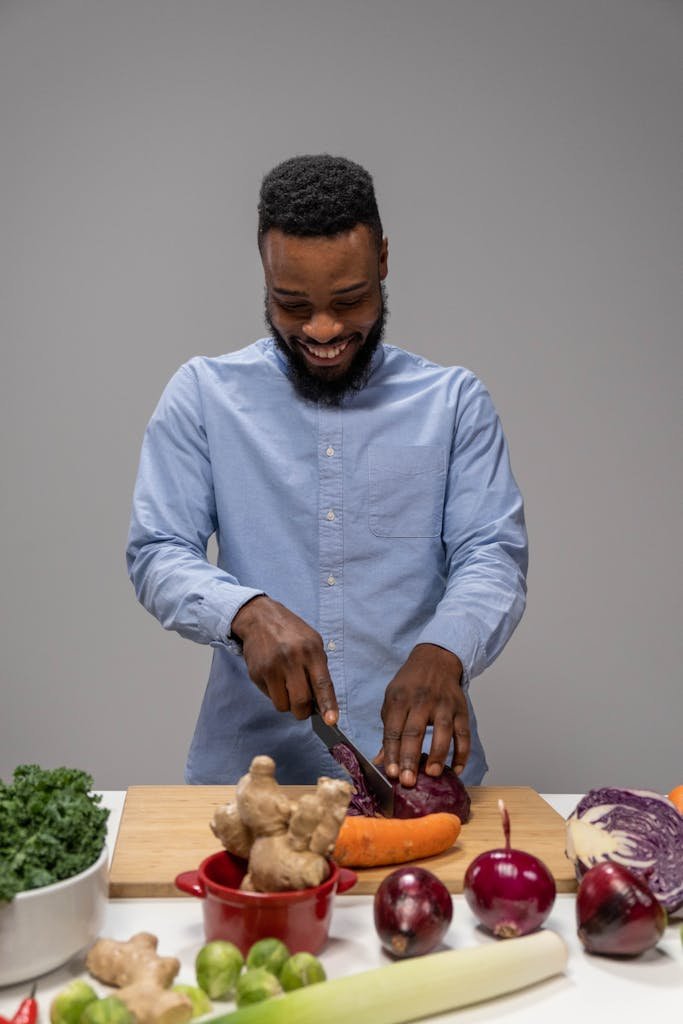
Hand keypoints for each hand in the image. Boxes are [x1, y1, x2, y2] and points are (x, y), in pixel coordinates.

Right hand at [230, 595, 337, 723]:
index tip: (332, 721)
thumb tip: (323, 702)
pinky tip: (275, 677)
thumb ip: (319, 669)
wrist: (260, 618)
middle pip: (301, 701)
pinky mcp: (257, 673)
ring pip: (283, 705)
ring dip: (288, 703)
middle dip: (304, 712)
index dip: (328, 705)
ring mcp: (272, 667)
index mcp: (311, 651)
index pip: (322, 683)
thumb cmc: (291, 633)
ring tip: (287, 687)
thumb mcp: (312, 642)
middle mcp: (292, 659)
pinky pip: (269, 697)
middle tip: (304, 707)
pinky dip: (275, 694)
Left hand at [379, 643, 468, 787]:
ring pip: (443, 732)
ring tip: (432, 774)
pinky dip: (463, 752)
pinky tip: (458, 769)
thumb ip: (389, 731)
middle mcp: (422, 701)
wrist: (435, 659)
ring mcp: (444, 705)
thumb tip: (381, 761)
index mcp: (399, 699)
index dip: (391, 752)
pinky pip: (464, 733)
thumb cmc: (410, 684)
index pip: (394, 730)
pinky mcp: (461, 709)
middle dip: (410, 758)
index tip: (390, 773)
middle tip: (408, 781)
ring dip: (439, 755)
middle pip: (415, 732)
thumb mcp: (392, 700)